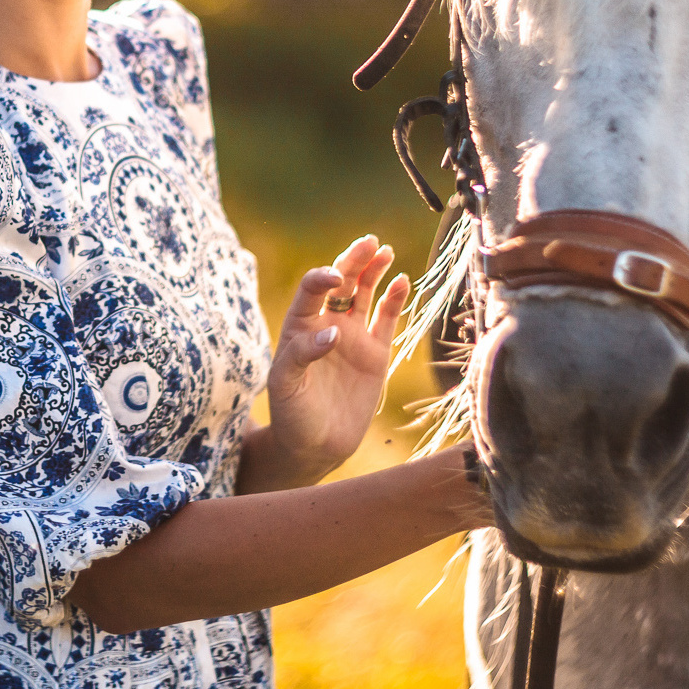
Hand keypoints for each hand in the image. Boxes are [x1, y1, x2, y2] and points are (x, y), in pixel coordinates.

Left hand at [265, 236, 409, 482]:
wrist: (315, 446)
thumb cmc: (291, 414)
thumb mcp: (286, 384)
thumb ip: (303, 355)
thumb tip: (332, 333)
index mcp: (300, 326)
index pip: (311, 290)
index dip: (322, 278)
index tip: (335, 279)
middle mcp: (326, 324)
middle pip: (341, 282)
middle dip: (353, 261)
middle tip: (369, 242)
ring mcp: (352, 336)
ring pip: (364, 293)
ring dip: (373, 271)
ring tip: (384, 252)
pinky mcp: (375, 352)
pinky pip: (387, 319)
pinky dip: (395, 299)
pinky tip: (403, 281)